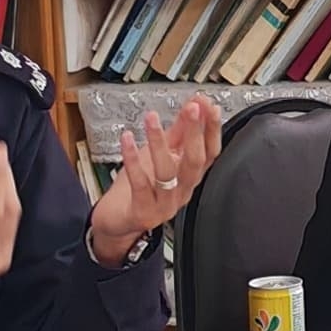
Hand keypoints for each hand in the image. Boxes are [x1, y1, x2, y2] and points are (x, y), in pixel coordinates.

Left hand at [87, 98, 222, 264]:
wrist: (117, 223)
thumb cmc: (138, 190)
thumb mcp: (160, 155)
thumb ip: (178, 132)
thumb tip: (194, 106)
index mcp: (189, 177)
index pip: (209, 152)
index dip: (212, 130)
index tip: (210, 106)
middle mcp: (181, 191)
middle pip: (195, 161)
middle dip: (195, 132)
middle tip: (193, 108)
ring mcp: (164, 204)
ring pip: (167, 172)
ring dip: (159, 141)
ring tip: (152, 118)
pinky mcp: (143, 212)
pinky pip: (140, 183)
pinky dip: (133, 159)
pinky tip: (127, 139)